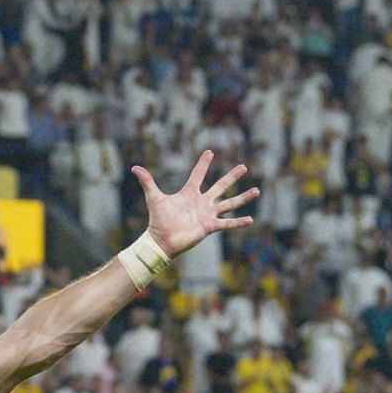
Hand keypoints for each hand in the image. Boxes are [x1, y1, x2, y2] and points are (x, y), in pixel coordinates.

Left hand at [132, 150, 257, 258]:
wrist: (161, 240)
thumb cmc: (157, 220)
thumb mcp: (154, 197)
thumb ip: (147, 182)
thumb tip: (134, 168)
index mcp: (189, 193)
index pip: (198, 174)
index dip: (203, 163)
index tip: (209, 152)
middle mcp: (201, 202)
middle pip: (220, 186)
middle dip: (232, 177)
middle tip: (243, 167)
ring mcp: (207, 214)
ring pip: (229, 203)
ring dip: (243, 197)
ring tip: (257, 190)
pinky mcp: (209, 227)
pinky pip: (227, 223)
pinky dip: (238, 222)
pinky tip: (251, 219)